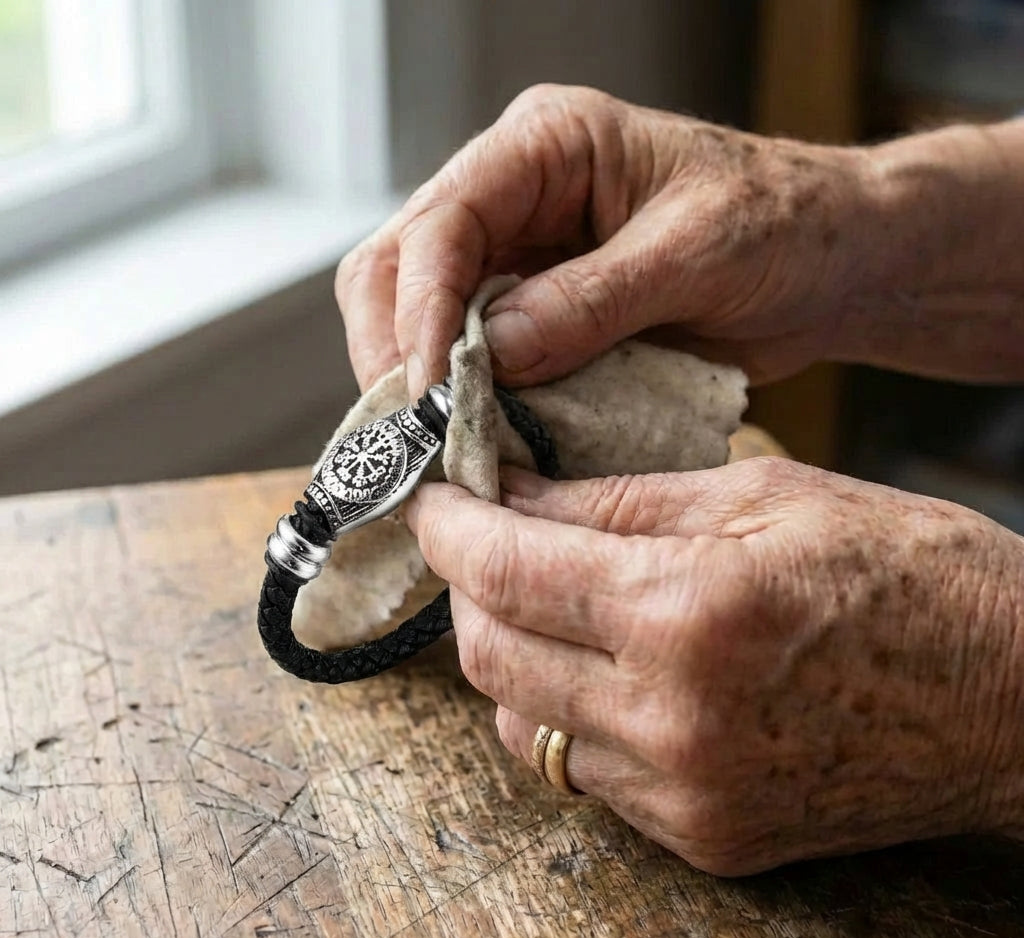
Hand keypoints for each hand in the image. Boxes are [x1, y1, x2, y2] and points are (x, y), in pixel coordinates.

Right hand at [336, 84, 1023, 395]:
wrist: (829, 262)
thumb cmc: (782, 226)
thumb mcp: (696, 253)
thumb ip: (592, 301)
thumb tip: (491, 354)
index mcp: (546, 147)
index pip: (442, 221)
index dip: (420, 309)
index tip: (426, 390)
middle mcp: (513, 196)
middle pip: (399, 267)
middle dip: (396, 351)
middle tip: (412, 434)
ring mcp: (518, 258)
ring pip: (418, 317)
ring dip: (419, 384)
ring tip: (436, 447)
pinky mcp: (534, 315)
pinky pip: (469, 358)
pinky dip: (463, 402)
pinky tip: (472, 441)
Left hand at [405, 459, 1023, 874]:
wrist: (1016, 699)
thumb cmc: (910, 573)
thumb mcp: (764, 497)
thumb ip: (620, 501)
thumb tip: (515, 494)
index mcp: (689, 612)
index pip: (507, 570)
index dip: (449, 527)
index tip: (430, 497)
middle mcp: (672, 719)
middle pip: (490, 657)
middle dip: (466, 589)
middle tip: (480, 539)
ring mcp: (685, 794)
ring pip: (522, 726)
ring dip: (508, 656)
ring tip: (541, 600)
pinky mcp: (704, 838)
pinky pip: (585, 774)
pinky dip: (566, 712)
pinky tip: (600, 667)